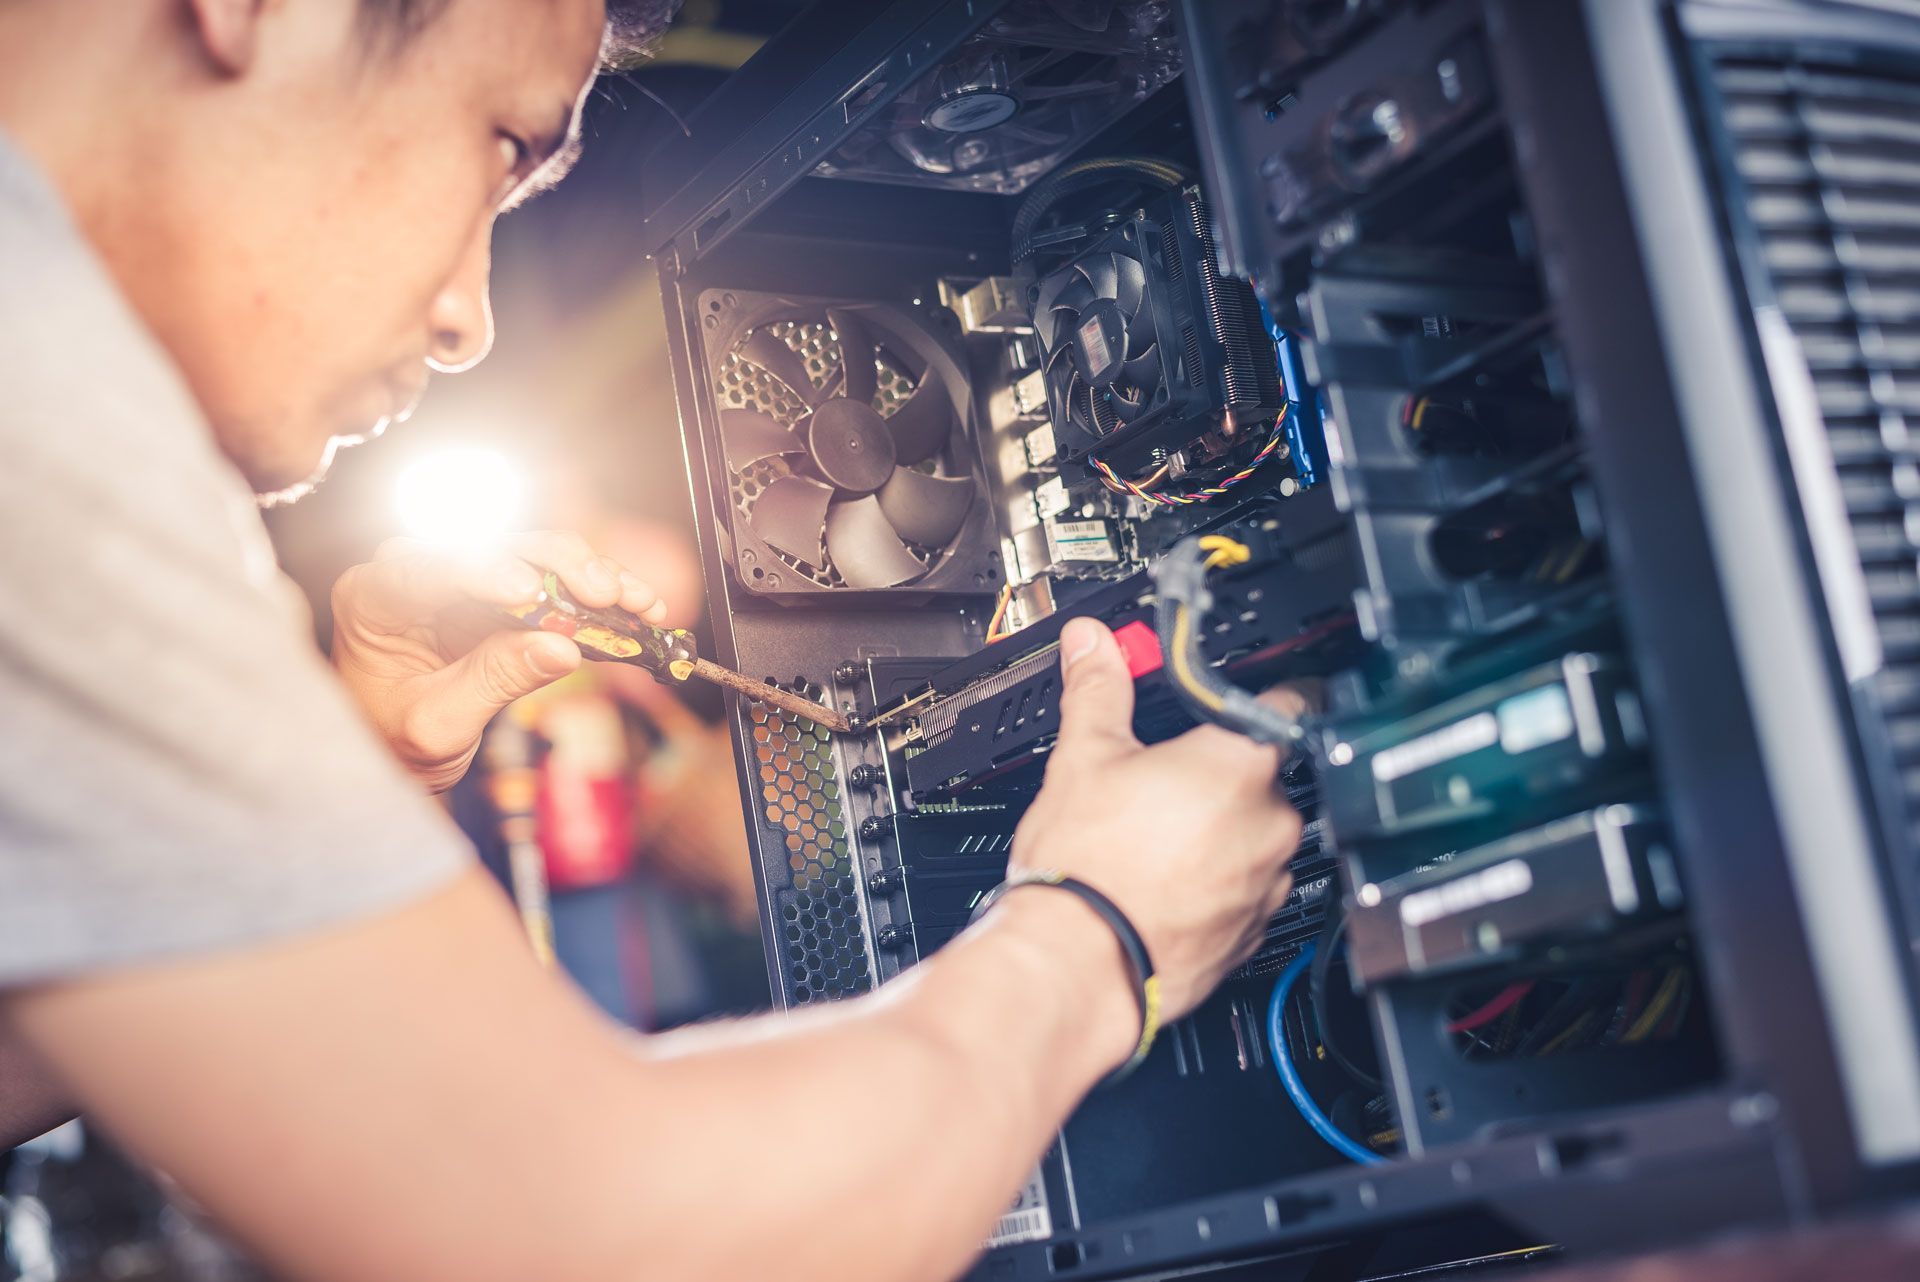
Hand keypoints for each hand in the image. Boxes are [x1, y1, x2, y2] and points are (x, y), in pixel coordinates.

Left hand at [330, 531, 666, 792]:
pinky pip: (557, 583)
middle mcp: (418, 572)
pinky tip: (638, 606)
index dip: (482, 570)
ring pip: (534, 555)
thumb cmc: (393, 741)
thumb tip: (561, 647)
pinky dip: (597, 596)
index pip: (427, 568)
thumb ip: (492, 682)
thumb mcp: (436, 726)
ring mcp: (465, 579)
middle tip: (602, 594)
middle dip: (556, 566)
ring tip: (635, 601)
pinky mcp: (504, 595)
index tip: (528, 591)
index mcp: (374, 599)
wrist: (397, 753)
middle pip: (493, 546)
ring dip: (590, 575)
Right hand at [999, 617, 1304, 1058]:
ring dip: (1221, 834)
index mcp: (1240, 765)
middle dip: (1220, 778)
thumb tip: (1093, 645)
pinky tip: (1167, 885)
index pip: (1287, 705)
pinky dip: (1216, 886)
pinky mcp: (1254, 933)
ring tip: (1157, 841)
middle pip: (1263, 778)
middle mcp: (1271, 823)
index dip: (1262, 698)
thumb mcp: (1084, 757)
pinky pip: (1247, 893)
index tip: (1240, 704)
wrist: (1078, 963)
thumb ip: (1098, 690)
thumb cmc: (1087, 867)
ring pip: (1255, 838)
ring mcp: (1267, 882)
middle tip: (1164, 784)